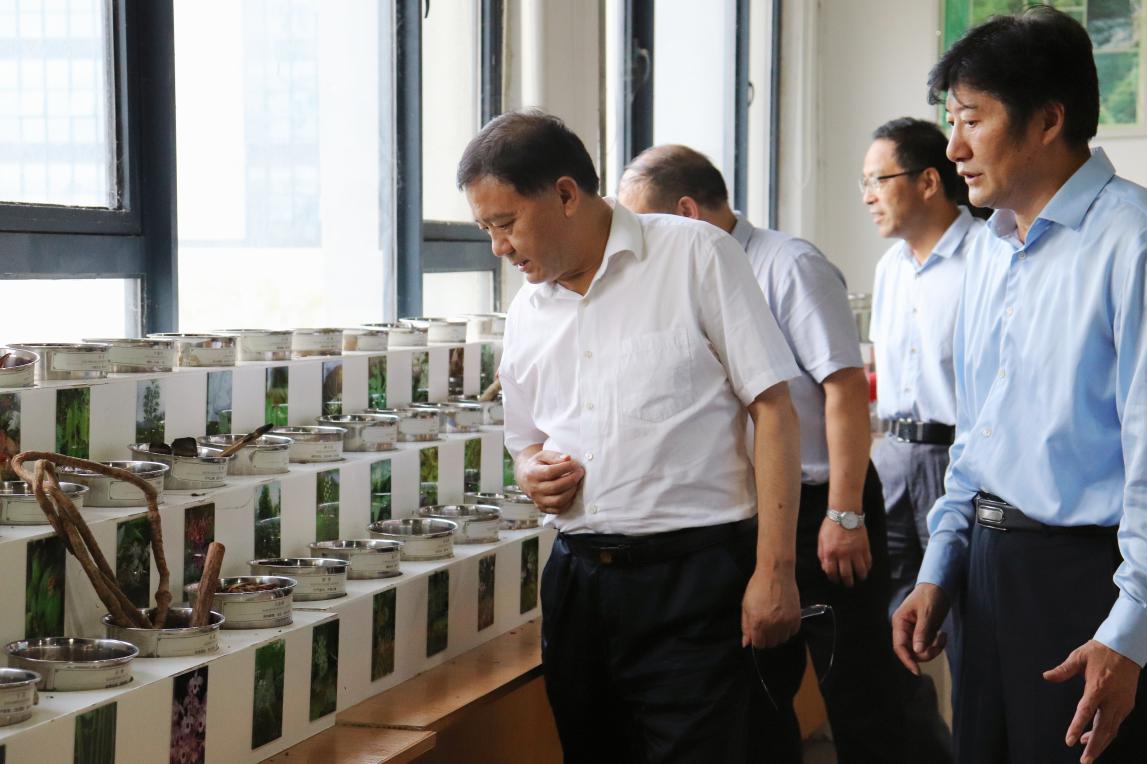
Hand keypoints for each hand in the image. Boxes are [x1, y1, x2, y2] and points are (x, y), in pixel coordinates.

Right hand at [516, 450, 584, 514]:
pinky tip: (571, 491)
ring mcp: (538, 501)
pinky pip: (559, 509)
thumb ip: (555, 456)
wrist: (525, 478)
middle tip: (580, 472)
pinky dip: (569, 501)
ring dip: (572, 491)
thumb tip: (568, 458)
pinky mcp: (543, 508)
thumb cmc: (537, 465)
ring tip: (576, 482)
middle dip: (572, 479)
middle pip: (556, 487)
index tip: (575, 464)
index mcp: (532, 474)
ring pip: (559, 500)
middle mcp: (533, 489)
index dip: (566, 468)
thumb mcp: (543, 456)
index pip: (550, 472)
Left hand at [741, 568, 800, 648]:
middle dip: (767, 638)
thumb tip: (746, 643)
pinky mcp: (796, 617)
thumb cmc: (758, 587)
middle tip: (766, 626)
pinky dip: (788, 628)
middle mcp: (773, 624)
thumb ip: (746, 626)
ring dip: (778, 634)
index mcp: (758, 622)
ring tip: (775, 621)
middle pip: (771, 643)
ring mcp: (786, 621)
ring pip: (783, 639)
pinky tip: (784, 618)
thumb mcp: (746, 606)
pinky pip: (793, 632)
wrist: (776, 573)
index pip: (759, 644)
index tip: (758, 633)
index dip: (757, 640)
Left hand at [817, 516, 871, 586]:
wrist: (845, 514)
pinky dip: (868, 567)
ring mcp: (855, 551)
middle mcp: (843, 554)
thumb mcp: (821, 539)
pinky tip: (866, 568)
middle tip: (849, 584)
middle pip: (846, 574)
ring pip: (860, 570)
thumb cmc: (831, 526)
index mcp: (830, 553)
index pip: (831, 572)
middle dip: (848, 582)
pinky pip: (868, 561)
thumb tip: (825, 568)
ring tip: (860, 578)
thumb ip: (822, 554)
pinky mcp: (864, 547)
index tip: (835, 580)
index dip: (833, 578)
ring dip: (860, 576)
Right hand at [891, 583, 948, 673]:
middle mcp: (904, 628)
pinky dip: (936, 645)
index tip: (917, 671)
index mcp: (900, 622)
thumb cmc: (930, 595)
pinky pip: (927, 646)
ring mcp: (914, 631)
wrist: (939, 586)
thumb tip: (917, 651)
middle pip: (910, 651)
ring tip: (943, 638)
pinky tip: (943, 635)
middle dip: (925, 653)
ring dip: (933, 649)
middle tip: (939, 644)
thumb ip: (921, 632)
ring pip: (919, 651)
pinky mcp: (923, 632)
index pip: (899, 646)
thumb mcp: (927, 613)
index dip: (907, 660)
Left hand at [1044, 640, 1140, 762]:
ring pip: (1111, 729)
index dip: (1077, 727)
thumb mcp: (1079, 656)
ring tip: (1086, 753)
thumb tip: (1047, 676)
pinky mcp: (1127, 705)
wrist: (1126, 647)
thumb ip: (1063, 669)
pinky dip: (1105, 733)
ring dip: (1100, 743)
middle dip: (1094, 747)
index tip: (1070, 740)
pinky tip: (1093, 736)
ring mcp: (1122, 703)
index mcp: (1098, 686)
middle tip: (1084, 761)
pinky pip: (1116, 723)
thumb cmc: (1101, 651)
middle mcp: (1112, 698)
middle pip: (1103, 728)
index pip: (1086, 711)